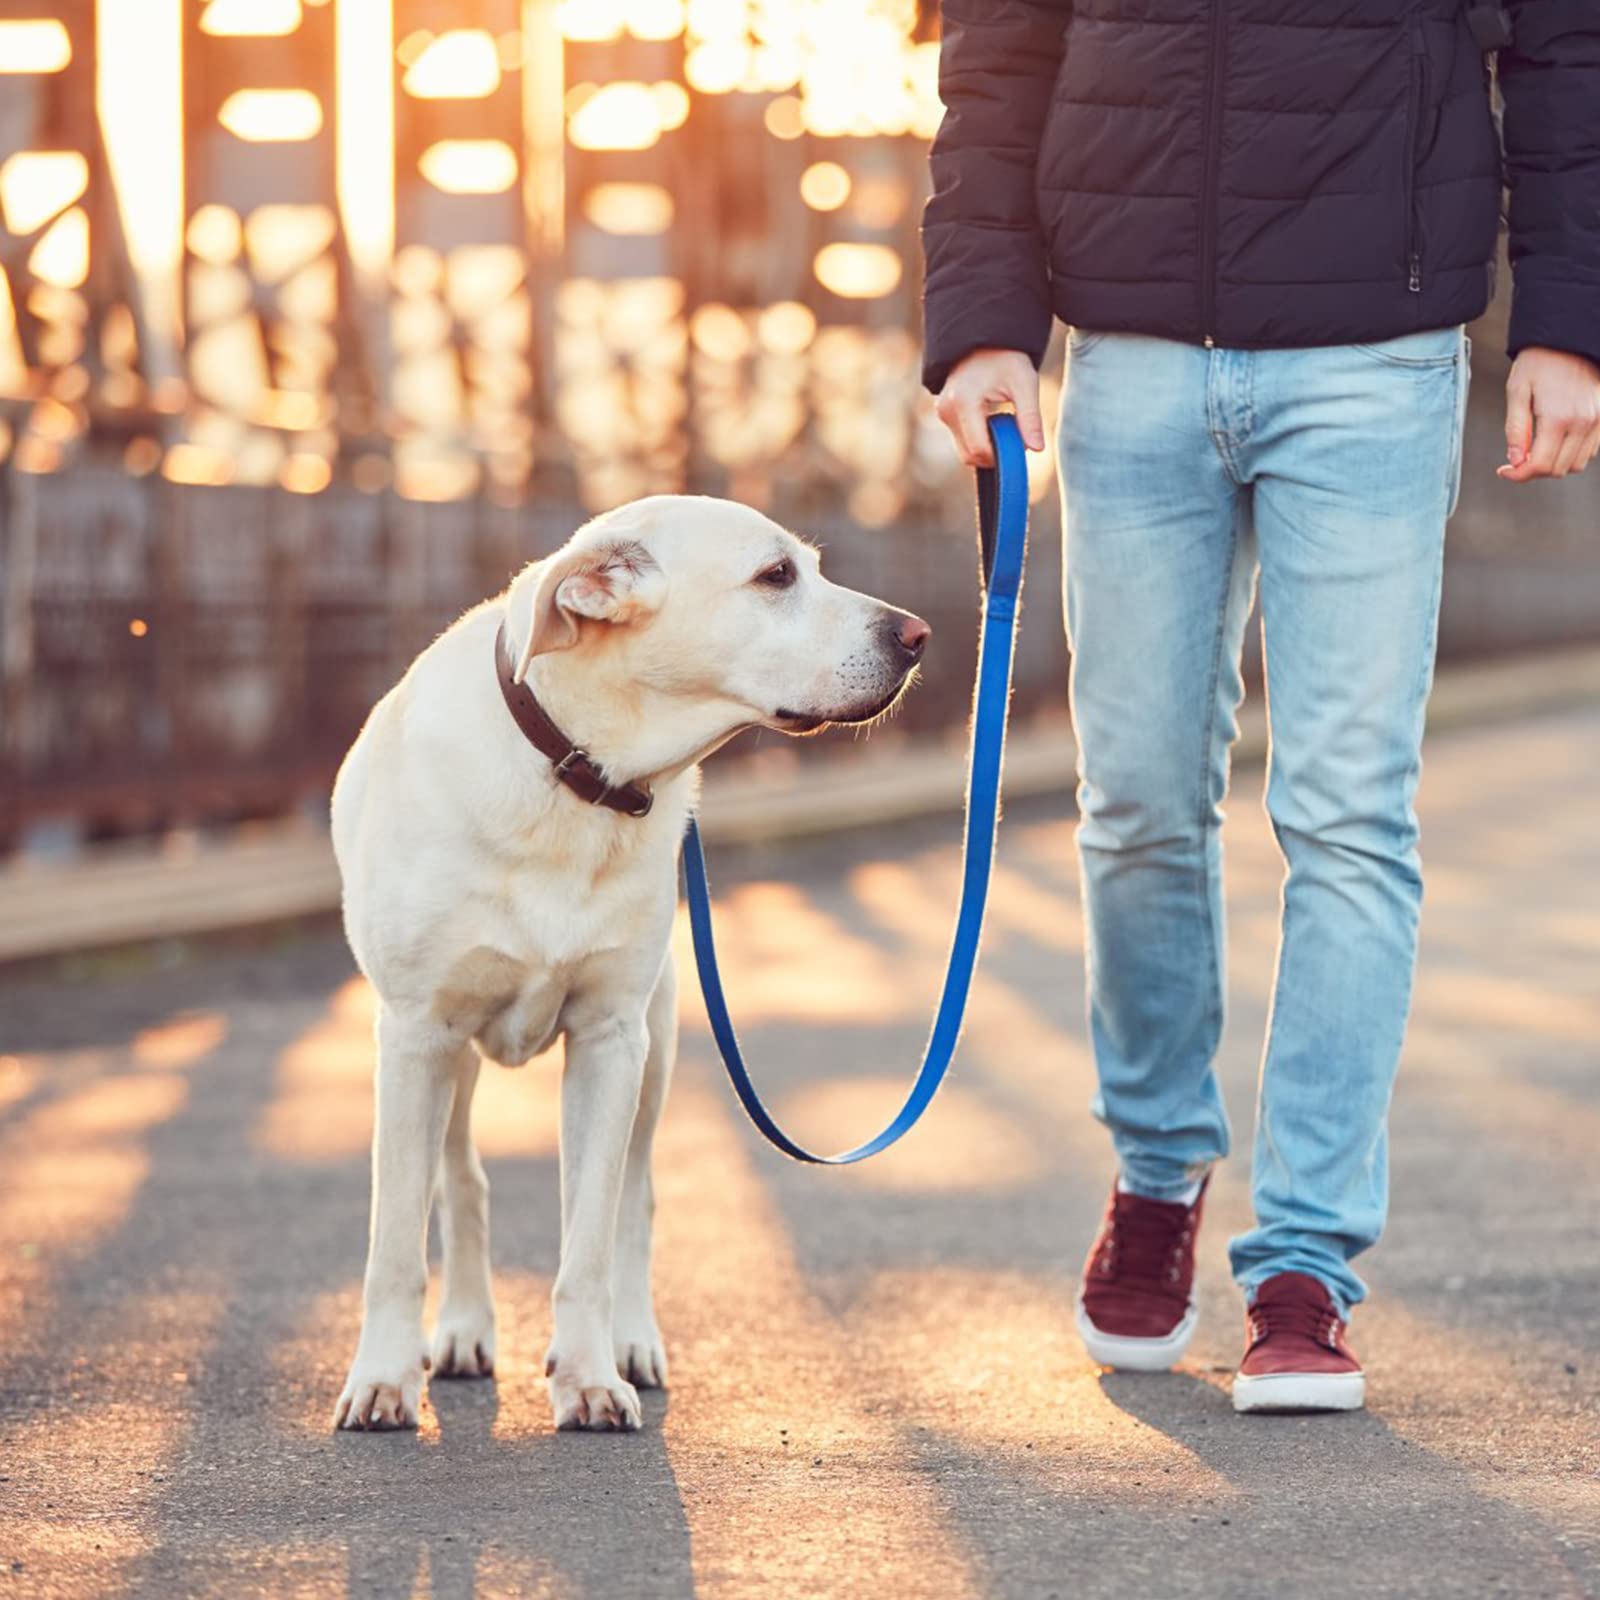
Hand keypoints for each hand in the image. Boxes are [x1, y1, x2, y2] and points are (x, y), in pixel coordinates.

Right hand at [934, 348, 1044, 466]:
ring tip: (1004, 420)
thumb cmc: (1006, 357)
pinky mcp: (944, 413)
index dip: (1002, 454)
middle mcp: (946, 410)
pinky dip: (980, 438)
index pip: (979, 449)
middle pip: (969, 455)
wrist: (983, 337)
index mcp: (963, 402)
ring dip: (988, 446)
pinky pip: (962, 440)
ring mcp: (942, 412)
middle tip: (1014, 431)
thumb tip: (1037, 449)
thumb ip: (1030, 418)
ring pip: (965, 450)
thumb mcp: (1024, 384)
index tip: (1021, 443)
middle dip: (994, 453)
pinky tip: (993, 419)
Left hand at [1498, 347, 1599, 481]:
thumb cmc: (1540, 360)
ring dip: (1554, 463)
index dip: (1518, 475)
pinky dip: (1571, 453)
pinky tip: (1556, 441)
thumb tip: (1515, 460)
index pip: (1540, 466)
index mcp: (1558, 417)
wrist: (1571, 336)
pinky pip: (1590, 451)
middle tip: (1518, 459)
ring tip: (1536, 449)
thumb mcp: (1517, 391)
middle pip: (1558, 469)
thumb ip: (1516, 429)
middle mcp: (1583, 422)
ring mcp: (1598, 420)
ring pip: (1576, 464)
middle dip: (1534, 470)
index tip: (1504, 470)